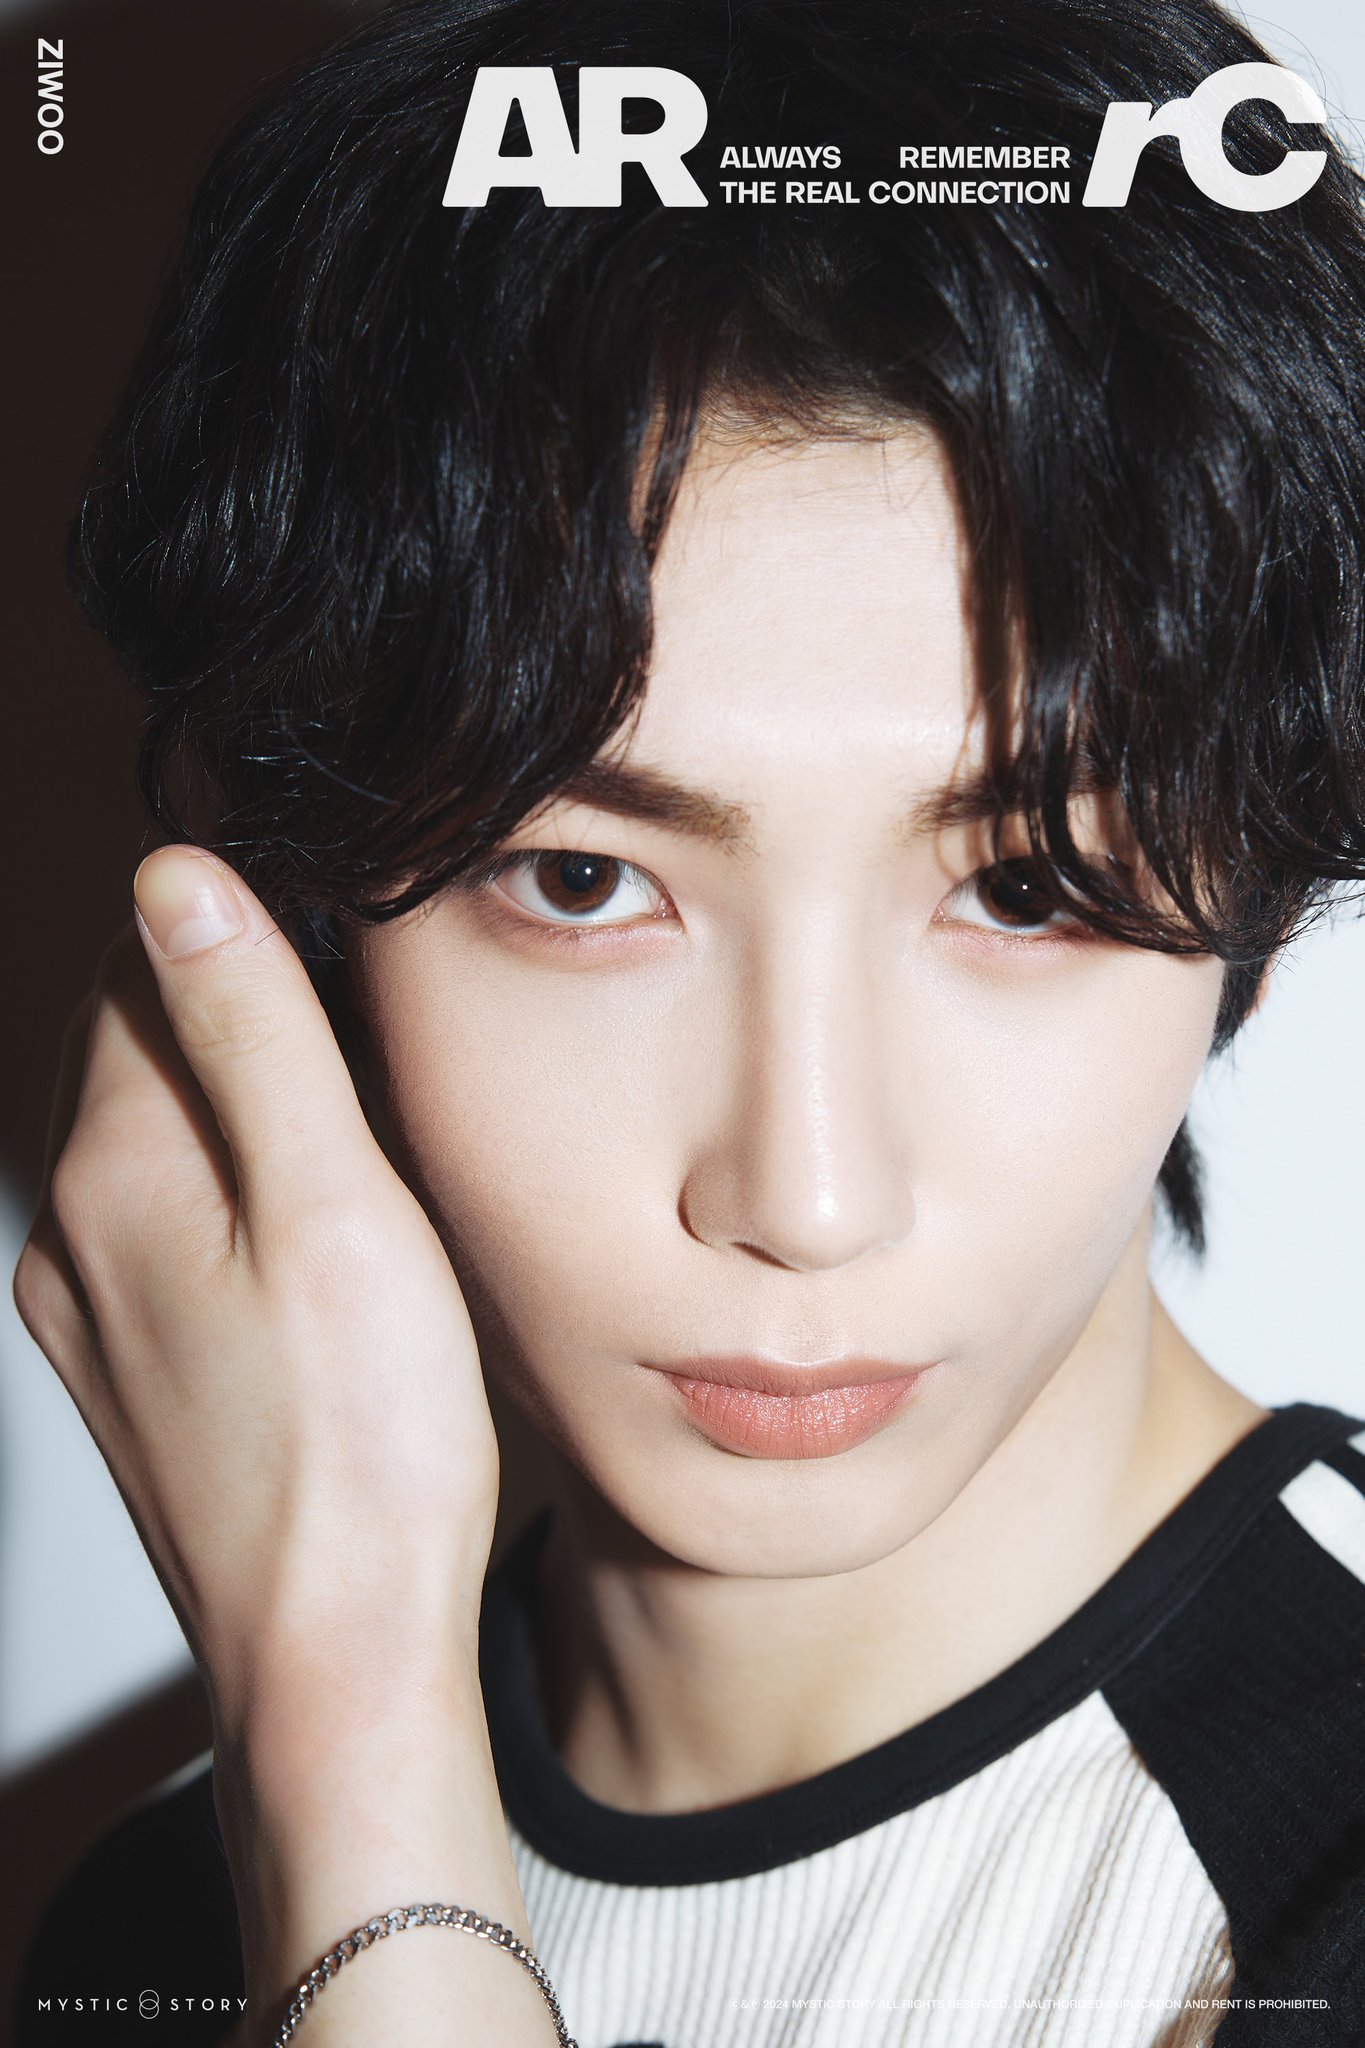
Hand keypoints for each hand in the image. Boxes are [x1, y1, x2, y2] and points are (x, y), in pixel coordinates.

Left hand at [13, 844, 501, 1738]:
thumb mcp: (335, 1205)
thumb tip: (180, 880)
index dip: (234, 926)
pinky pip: (153, 1229)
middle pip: (129, 1050)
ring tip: (342, 1120)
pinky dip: (219, 1193)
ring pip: (144, 1142)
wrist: (334, 1653)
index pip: (137, 967)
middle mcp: (69, 1234)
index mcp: (117, 1169)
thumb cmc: (362, 1451)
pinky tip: (302, 1230)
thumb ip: (251, 1035)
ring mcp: (87, 1311)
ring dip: (226, 1104)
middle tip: (354, 1022)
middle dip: (226, 1012)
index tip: (330, 936)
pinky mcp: (126, 1371)